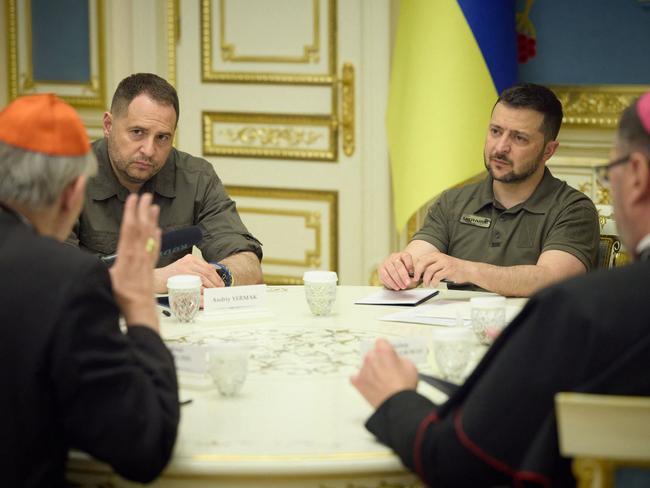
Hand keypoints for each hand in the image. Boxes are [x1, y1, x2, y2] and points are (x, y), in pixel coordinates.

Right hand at [109, 193, 160, 329]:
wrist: (140, 310)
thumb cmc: (122, 299)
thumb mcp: (106, 281)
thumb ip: (101, 268)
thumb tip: (89, 261)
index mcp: (127, 255)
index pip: (129, 229)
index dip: (131, 212)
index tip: (133, 199)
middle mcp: (139, 255)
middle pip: (142, 228)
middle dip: (143, 210)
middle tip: (146, 195)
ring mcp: (147, 260)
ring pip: (151, 235)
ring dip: (152, 220)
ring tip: (155, 206)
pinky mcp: (151, 267)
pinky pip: (155, 248)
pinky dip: (157, 237)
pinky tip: (159, 230)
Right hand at [153, 254, 223, 292]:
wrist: (155, 279)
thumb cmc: (170, 276)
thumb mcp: (184, 268)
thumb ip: (197, 269)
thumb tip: (213, 274)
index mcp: (191, 259)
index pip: (208, 267)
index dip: (216, 277)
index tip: (220, 284)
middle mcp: (188, 262)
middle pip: (207, 273)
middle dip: (215, 283)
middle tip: (219, 290)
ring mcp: (184, 269)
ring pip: (203, 279)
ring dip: (210, 288)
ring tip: (213, 294)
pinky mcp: (181, 278)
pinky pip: (195, 286)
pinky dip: (202, 292)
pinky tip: (205, 297)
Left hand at [350, 339, 417, 407]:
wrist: (397, 404)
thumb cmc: (404, 386)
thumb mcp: (410, 366)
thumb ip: (400, 359)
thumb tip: (396, 360)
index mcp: (383, 351)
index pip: (381, 342)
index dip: (387, 348)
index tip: (390, 354)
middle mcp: (370, 357)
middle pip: (372, 353)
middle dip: (378, 359)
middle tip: (387, 369)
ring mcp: (362, 370)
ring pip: (365, 365)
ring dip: (371, 370)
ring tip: (380, 380)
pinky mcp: (357, 382)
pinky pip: (355, 377)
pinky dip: (361, 380)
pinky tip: (369, 384)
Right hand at [378, 252, 418, 289]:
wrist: (397, 273)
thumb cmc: (407, 272)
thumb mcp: (413, 271)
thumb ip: (415, 272)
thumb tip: (414, 278)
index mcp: (403, 255)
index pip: (406, 256)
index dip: (409, 264)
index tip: (412, 272)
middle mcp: (394, 257)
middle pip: (398, 265)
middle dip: (403, 276)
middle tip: (408, 283)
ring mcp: (386, 262)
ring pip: (391, 271)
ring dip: (397, 281)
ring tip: (402, 287)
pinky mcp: (381, 269)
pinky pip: (385, 276)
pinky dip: (391, 283)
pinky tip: (396, 287)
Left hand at [413, 251, 472, 287]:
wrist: (467, 270)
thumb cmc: (453, 268)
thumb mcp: (441, 263)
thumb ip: (431, 266)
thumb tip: (419, 273)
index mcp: (436, 255)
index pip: (421, 259)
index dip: (416, 268)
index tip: (414, 275)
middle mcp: (440, 257)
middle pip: (423, 263)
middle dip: (418, 272)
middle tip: (416, 279)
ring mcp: (445, 263)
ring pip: (429, 271)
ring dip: (426, 280)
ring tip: (427, 284)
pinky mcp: (449, 270)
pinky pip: (437, 277)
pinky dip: (434, 282)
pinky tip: (434, 285)